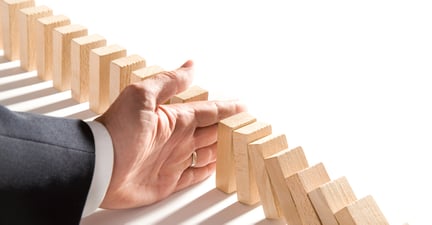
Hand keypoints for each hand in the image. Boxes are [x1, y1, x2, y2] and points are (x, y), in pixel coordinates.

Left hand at [96, 60, 245, 208]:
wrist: (98, 168)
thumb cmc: (117, 131)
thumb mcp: (142, 96)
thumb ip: (169, 82)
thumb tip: (191, 65)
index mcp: (173, 118)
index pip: (208, 111)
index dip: (227, 109)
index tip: (243, 108)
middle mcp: (176, 138)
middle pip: (211, 132)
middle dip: (229, 130)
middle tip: (248, 130)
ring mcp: (173, 159)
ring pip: (207, 153)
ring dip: (221, 150)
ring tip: (238, 148)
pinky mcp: (169, 181)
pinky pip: (194, 175)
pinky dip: (207, 171)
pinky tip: (216, 166)